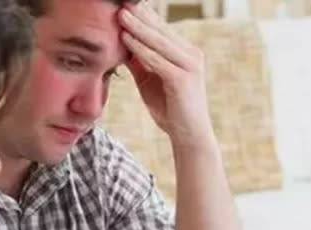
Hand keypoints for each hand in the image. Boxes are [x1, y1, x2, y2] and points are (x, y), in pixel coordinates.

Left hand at [118, 1, 212, 146]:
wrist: (188, 135)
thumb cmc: (169, 109)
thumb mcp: (150, 80)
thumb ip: (139, 62)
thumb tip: (121, 44)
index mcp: (185, 52)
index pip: (161, 28)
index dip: (143, 15)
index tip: (124, 4)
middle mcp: (191, 54)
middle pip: (160, 30)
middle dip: (139, 15)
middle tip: (120, 2)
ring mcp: (189, 65)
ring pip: (159, 41)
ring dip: (137, 27)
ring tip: (120, 15)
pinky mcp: (183, 79)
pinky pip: (157, 60)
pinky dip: (141, 49)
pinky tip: (126, 40)